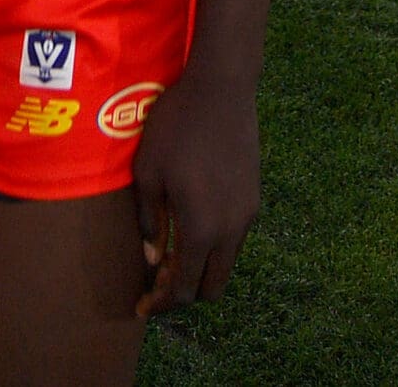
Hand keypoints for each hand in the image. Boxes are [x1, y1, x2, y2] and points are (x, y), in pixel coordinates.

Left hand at [132, 64, 261, 315]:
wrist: (221, 89)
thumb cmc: (175, 127)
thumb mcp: (148, 172)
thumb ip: (150, 220)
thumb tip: (152, 258)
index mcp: (201, 229)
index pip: (183, 289)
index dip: (162, 305)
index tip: (143, 308)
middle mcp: (231, 230)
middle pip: (211, 287)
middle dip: (183, 293)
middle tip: (156, 279)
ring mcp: (247, 214)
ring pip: (226, 264)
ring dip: (200, 268)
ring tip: (171, 251)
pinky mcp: (253, 197)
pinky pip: (234, 239)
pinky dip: (213, 246)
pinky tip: (191, 224)